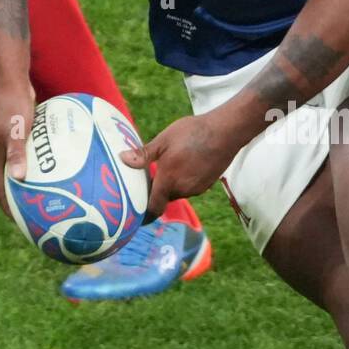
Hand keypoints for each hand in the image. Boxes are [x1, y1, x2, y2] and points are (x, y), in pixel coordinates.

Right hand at [0, 79, 35, 215]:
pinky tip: (52, 169)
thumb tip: (18, 178)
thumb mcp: (17, 128)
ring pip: (14, 169)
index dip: (8, 207)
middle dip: (18, 201)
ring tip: (45, 197)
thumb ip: (17, 152)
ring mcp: (3, 141)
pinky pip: (23, 155)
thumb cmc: (14, 102)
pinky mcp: (13, 132)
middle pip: (5, 182)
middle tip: (36, 216)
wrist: (9, 76)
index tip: (22, 223)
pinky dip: (34, 165)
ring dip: (26, 184)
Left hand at [122, 110, 243, 218]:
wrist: (225, 132)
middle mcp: (183, 190)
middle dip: (156, 191)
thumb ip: (144, 154)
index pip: (153, 208)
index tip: (136, 217)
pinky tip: (185, 163)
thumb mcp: (164, 140)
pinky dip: (184, 180)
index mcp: (168, 181)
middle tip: (148, 177)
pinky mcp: (207, 184)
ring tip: (168, 166)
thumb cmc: (192, 133)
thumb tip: (122, 159)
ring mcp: (197, 188)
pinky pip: (190, 187)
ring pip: (178, 191)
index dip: (144, 215)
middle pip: (164, 197)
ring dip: (171, 184)